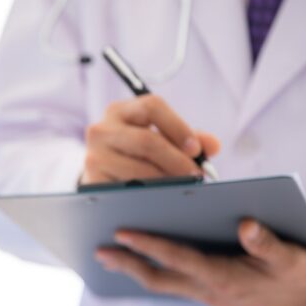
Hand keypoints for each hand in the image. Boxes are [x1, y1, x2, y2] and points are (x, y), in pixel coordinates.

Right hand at [81, 94, 220, 183]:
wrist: (102, 175)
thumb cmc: (136, 154)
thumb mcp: (160, 139)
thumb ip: (188, 139)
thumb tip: (212, 145)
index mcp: (120, 111)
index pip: (152, 107)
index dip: (179, 127)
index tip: (196, 150)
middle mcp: (101, 129)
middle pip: (147, 141)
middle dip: (177, 161)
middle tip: (196, 176)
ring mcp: (94, 156)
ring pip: (139, 170)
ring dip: (166, 182)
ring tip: (183, 189)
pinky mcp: (92, 181)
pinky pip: (127, 190)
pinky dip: (149, 196)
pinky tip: (161, 198)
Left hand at [95, 219, 305, 305]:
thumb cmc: (298, 277)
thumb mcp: (290, 258)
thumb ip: (267, 243)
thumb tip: (246, 224)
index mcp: (224, 278)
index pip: (178, 259)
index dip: (149, 245)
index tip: (122, 232)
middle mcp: (208, 290)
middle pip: (157, 278)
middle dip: (126, 264)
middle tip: (97, 250)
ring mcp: (205, 295)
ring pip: (161, 283)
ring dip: (132, 270)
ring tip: (106, 255)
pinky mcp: (206, 294)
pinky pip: (171, 283)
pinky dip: (150, 272)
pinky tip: (136, 262)